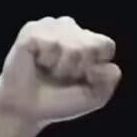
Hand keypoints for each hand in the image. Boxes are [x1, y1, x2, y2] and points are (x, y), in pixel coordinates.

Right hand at [0, 16, 120, 125]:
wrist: (28, 110)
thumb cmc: (59, 101)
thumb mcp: (93, 97)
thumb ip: (108, 82)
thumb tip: (109, 66)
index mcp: (87, 42)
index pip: (106, 45)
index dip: (96, 67)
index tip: (83, 79)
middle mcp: (70, 29)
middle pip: (89, 46)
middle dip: (78, 70)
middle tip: (61, 77)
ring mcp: (50, 26)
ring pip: (71, 45)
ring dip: (61, 68)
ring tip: (49, 71)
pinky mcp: (32, 30)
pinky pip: (51, 44)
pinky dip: (46, 61)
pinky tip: (37, 63)